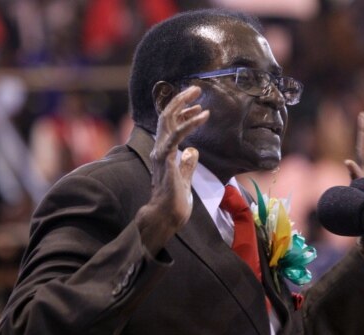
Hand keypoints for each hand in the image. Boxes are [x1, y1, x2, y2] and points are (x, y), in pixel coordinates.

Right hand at [137, 86, 208, 255]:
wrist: (166, 217)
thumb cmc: (174, 202)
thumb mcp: (185, 178)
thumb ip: (187, 165)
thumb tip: (193, 152)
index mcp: (164, 152)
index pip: (171, 125)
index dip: (183, 113)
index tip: (197, 106)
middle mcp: (160, 149)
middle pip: (167, 116)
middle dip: (180, 100)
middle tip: (196, 89)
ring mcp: (161, 153)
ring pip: (168, 119)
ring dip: (182, 103)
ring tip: (197, 93)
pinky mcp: (167, 158)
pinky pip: (177, 135)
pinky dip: (190, 122)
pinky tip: (203, 114)